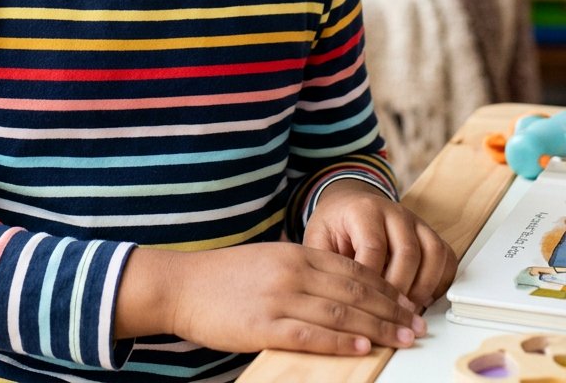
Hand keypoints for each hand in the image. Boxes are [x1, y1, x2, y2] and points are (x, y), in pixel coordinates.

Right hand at [117, 241, 425, 356]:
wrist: (183, 285)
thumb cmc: (225, 277)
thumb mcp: (269, 261)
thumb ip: (301, 269)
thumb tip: (339, 286)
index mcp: (295, 253)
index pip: (352, 269)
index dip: (385, 287)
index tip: (408, 303)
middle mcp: (292, 271)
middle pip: (354, 290)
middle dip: (391, 309)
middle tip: (417, 324)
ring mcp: (279, 298)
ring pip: (340, 312)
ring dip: (377, 327)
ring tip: (402, 338)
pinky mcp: (265, 324)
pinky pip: (311, 334)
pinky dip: (340, 341)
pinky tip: (362, 346)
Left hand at [302, 179, 457, 310]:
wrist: (348, 203)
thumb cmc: (334, 226)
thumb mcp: (319, 238)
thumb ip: (326, 264)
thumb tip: (333, 298)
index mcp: (363, 210)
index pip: (374, 247)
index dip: (372, 282)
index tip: (366, 306)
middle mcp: (394, 212)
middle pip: (408, 252)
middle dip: (400, 290)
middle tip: (389, 316)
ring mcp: (416, 221)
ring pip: (433, 254)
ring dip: (423, 288)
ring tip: (406, 311)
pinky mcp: (430, 234)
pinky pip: (446, 257)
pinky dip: (440, 282)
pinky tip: (423, 300)